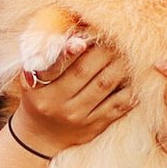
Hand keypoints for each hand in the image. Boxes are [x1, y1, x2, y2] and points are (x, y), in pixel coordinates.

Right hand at [9, 38, 135, 155]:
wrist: (40, 134)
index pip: (54, 66)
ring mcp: (76, 116)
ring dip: (118, 64)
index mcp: (37, 88)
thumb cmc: (39, 95)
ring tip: (125, 52)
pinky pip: (117, 105)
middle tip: (113, 37)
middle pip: (83, 71)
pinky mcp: (94, 126)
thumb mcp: (31, 78)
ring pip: (104, 85)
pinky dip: (129, 89)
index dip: (68, 52)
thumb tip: (73, 33)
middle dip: (101, 50)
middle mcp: (56, 103)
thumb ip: (47, 57)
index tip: (81, 40)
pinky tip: (135, 78)